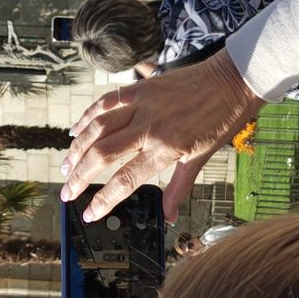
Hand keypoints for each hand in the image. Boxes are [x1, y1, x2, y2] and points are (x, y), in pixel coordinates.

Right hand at [62, 50, 263, 220]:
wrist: (232, 82)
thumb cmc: (220, 121)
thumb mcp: (201, 158)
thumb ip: (179, 188)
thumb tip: (168, 216)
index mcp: (165, 149)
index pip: (125, 180)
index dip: (103, 200)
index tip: (88, 213)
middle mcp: (149, 128)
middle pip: (102, 155)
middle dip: (79, 176)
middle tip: (66, 191)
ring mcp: (142, 105)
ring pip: (98, 128)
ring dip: (77, 148)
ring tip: (66, 165)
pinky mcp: (141, 88)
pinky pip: (106, 102)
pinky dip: (88, 115)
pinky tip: (76, 129)